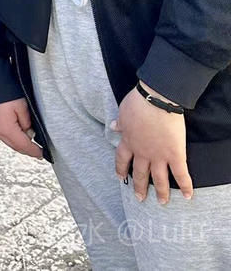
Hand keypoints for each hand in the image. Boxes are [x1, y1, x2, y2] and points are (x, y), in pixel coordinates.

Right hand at [0, 98, 42, 157]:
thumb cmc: (2, 87)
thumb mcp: (22, 105)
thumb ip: (27, 122)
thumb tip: (28, 132)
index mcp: (6, 129)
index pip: (23, 146)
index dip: (34, 151)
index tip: (40, 154)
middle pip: (13, 145)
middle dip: (25, 149)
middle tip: (34, 150)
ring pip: (5, 139)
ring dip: (15, 141)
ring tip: (24, 139)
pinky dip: (6, 134)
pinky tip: (11, 130)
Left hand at [112, 83, 192, 203]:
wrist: (156, 99)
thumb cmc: (139, 102)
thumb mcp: (123, 112)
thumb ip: (120, 123)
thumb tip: (113, 126)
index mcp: (128, 141)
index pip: (121, 159)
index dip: (120, 169)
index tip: (120, 177)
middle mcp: (142, 152)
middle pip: (139, 173)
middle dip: (139, 187)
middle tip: (140, 198)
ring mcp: (159, 155)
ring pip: (159, 179)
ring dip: (161, 192)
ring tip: (162, 202)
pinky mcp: (175, 154)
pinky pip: (181, 174)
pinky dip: (185, 186)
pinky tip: (188, 196)